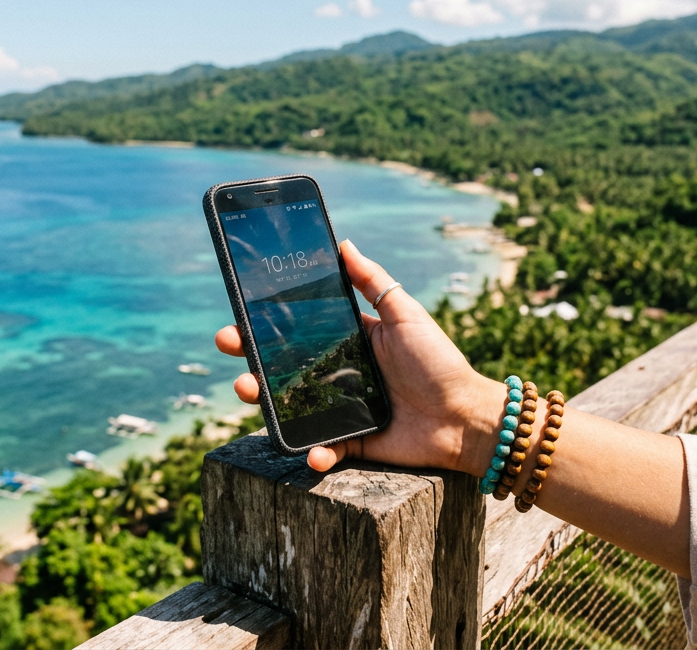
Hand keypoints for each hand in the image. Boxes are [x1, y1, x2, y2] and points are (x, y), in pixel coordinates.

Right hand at [214, 240, 502, 474]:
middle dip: (250, 358)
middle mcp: (340, 375)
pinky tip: (310, 451)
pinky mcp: (354, 443)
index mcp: (350, 341)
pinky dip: (314, 452)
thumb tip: (342, 243)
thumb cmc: (440, 361)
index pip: (299, 330)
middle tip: (229, 347)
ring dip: (264, 402)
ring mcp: (343, 410)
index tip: (238, 314)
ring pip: (292, 407)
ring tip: (247, 390)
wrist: (467, 417)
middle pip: (284, 367)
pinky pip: (324, 448)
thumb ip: (373, 282)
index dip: (266, 324)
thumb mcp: (405, 314)